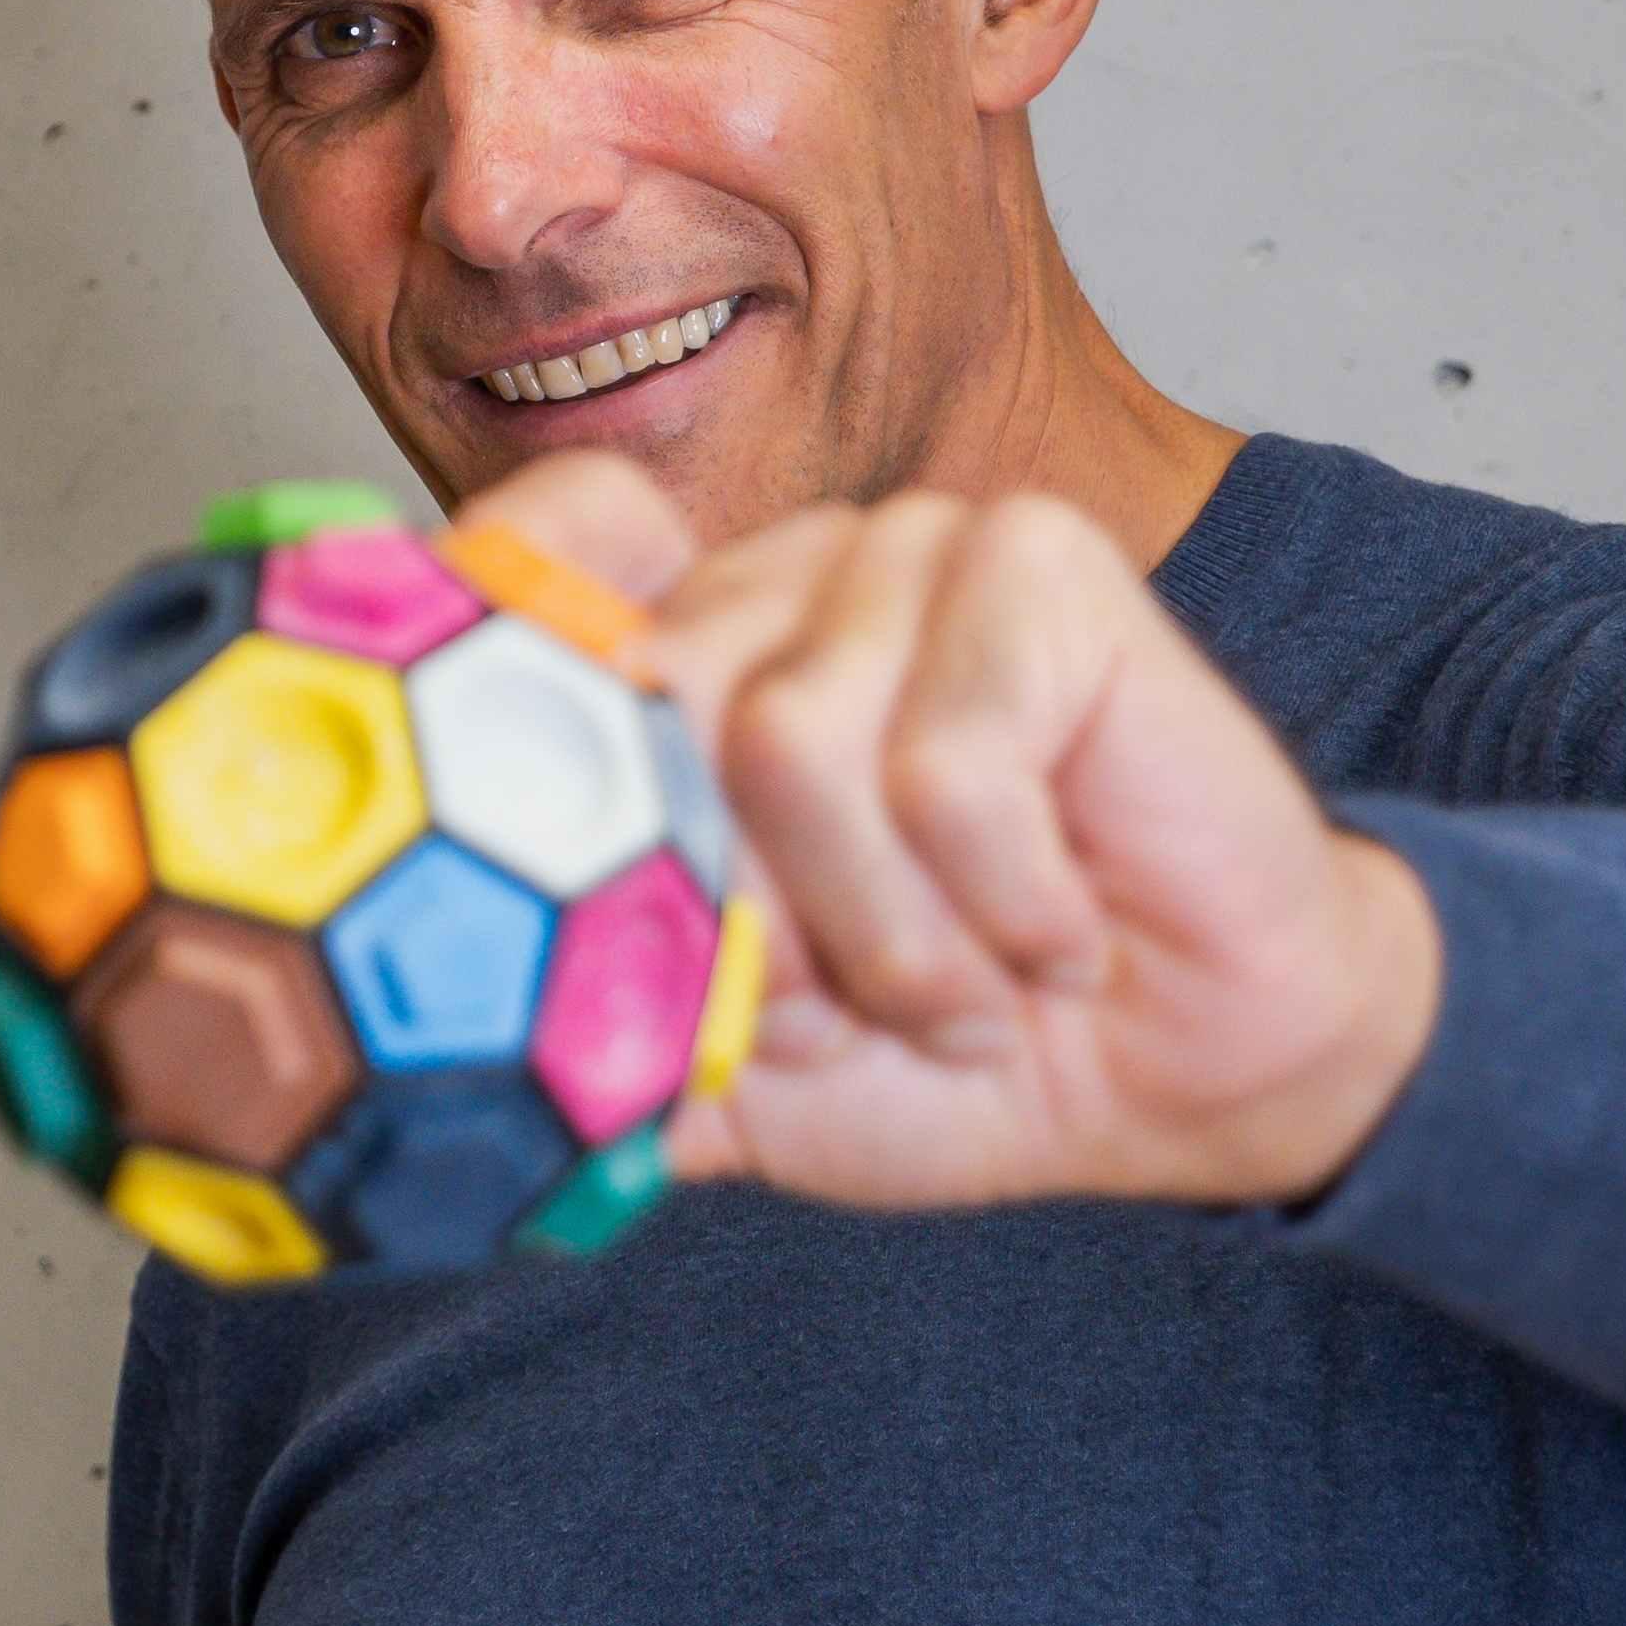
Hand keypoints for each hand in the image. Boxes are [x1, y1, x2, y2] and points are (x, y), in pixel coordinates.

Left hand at [459, 455, 1442, 1214]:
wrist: (1195, 1072)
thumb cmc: (961, 1044)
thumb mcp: (734, 1072)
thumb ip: (595, 1047)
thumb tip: (430, 1075)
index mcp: (676, 659)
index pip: (521, 592)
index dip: (523, 731)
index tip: (581, 887)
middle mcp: (769, 580)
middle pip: (641, 719)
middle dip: (737, 926)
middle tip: (832, 1015)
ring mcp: (903, 550)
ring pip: (785, 744)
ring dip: (883, 939)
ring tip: (960, 992)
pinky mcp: (1042, 563)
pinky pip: (949, 766)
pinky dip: (1003, 903)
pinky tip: (1060, 933)